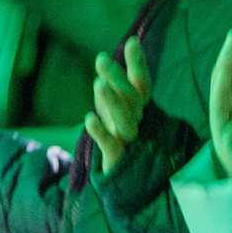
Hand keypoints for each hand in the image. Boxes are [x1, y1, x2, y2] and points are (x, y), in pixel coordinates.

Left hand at [84, 37, 152, 171]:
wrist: (130, 190)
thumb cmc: (121, 144)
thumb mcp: (117, 115)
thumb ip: (115, 91)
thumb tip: (115, 57)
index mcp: (140, 113)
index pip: (143, 86)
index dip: (139, 65)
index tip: (132, 42)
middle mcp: (139, 125)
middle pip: (132, 99)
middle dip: (118, 79)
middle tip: (101, 59)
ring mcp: (130, 143)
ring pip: (125, 120)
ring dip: (111, 102)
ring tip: (97, 84)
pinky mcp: (118, 161)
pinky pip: (110, 146)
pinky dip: (100, 132)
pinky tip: (88, 119)